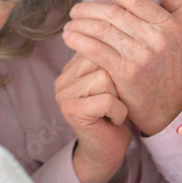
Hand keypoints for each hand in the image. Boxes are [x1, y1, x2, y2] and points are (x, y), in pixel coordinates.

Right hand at [54, 53, 132, 182]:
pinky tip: (114, 120)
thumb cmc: (115, 114)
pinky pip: (107, 99)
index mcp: (71, 68)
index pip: (97, 46)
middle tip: (115, 101)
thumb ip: (108, 60)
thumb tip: (117, 32)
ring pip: (104, 78)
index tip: (116, 88)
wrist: (107, 151)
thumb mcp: (113, 82)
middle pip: (101, 60)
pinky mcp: (72, 111)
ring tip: (113, 110)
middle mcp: (62, 79)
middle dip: (117, 81)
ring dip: (119, 97)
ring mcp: (64, 95)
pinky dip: (119, 111)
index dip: (116, 66)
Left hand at [61, 0, 181, 134]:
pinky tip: (69, 37)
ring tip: (70, 22)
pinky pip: (95, 50)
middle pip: (114, 13)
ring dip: (80, 23)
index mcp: (168, 25)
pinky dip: (78, 41)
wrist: (169, 107)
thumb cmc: (172, 66)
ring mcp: (140, 57)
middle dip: (88, 7)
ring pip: (102, 30)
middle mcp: (156, 39)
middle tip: (75, 9)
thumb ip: (177, 7)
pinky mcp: (125, 73)